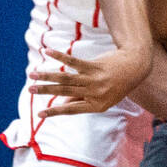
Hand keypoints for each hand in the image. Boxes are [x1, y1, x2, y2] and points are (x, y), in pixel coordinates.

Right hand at [29, 45, 151, 116]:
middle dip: (46, 91)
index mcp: (96, 106)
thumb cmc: (117, 86)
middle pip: (65, 92)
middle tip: (30, 89)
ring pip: (66, 78)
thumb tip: (61, 104)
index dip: (54, 112)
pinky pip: (73, 62)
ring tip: (33, 75)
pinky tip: (48, 52)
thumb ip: (82, 101)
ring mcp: (94, 79)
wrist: (135, 68)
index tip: (39, 114)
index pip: (71, 110)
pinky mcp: (94, 65)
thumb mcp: (104, 99)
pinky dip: (59, 57)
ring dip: (48, 76)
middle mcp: (94, 93)